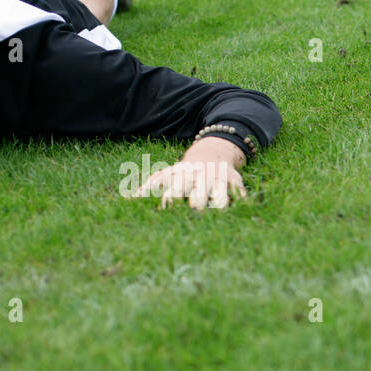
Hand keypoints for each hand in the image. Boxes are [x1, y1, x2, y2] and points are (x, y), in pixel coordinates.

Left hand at [132, 136, 247, 209]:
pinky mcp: (236, 182)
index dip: (171, 201)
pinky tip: (239, 211)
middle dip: (196, 207)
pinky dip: (241, 204)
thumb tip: (129, 200)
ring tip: (217, 217)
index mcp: (183, 178)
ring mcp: (220, 181)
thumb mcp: (168, 174)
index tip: (167, 211)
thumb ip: (151, 186)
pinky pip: (241, 196)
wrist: (213, 153)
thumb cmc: (186, 171)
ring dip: (219, 208)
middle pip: (198, 197)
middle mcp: (201, 180)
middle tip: (194, 215)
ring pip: (222, 199)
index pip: (175, 191)